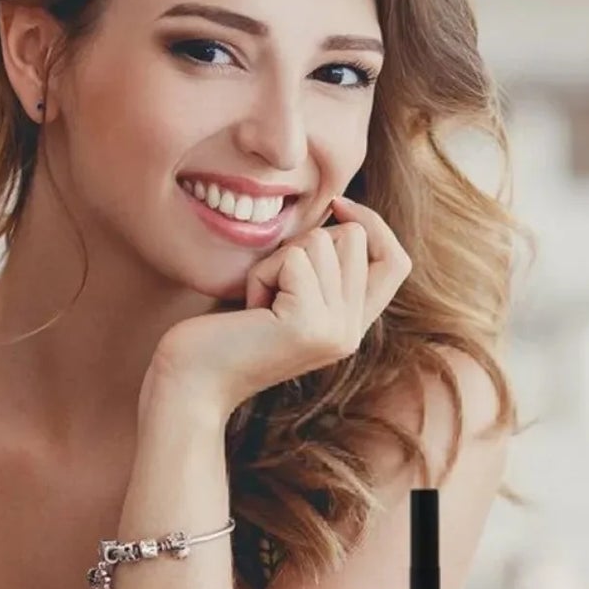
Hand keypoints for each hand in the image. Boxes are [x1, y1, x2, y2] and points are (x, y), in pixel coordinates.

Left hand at [148, 195, 411, 419]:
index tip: (337, 205)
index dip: (373, 224)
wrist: (192, 382)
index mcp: (351, 326)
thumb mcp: (285, 292)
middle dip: (303, 244)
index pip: (396, 262)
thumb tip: (343, 211)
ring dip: (277, 260)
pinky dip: (261, 274)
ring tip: (258, 302)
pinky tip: (249, 309)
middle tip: (270, 288)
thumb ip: (322, 267)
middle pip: (355, 237)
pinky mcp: (309, 324)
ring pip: (322, 241)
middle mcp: (351, 333)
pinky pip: (295, 259)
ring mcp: (334, 331)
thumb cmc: (225, 330)